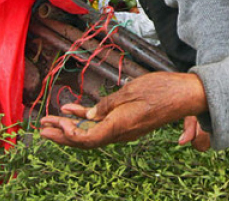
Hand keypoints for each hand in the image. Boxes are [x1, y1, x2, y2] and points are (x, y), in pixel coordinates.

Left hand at [39, 71, 207, 148]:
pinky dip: (87, 120)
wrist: (187, 95)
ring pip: (93, 133)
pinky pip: (103, 126)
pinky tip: (74, 110)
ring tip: (52, 120)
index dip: (70, 133)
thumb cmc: (162, 90)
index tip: (58, 121)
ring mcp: (125, 129)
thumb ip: (108, 104)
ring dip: (72, 127)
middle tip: (42, 129)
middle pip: (86, 139)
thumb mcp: (131, 91)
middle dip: (62, 134)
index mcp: (120, 126)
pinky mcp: (129, 123)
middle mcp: (121, 132)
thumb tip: (89, 115)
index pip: (88, 138)